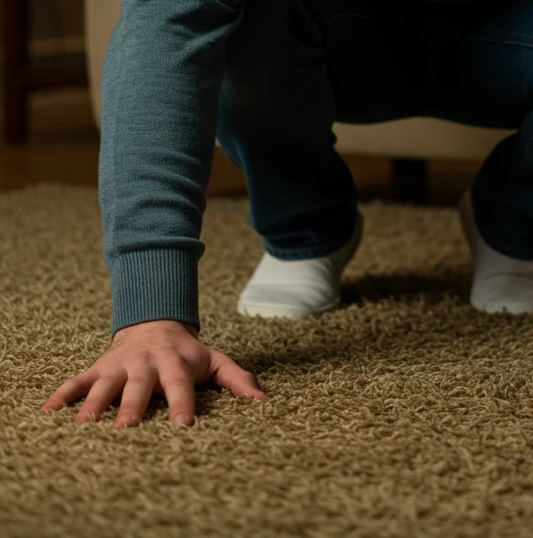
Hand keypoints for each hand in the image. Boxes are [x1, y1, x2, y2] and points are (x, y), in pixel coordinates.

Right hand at [39, 320, 269, 427]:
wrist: (155, 321)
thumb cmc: (187, 352)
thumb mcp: (215, 360)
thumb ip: (238, 380)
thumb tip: (263, 403)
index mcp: (175, 364)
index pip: (181, 386)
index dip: (182, 404)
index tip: (183, 426)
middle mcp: (145, 363)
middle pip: (139, 387)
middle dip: (132, 407)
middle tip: (126, 431)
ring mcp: (119, 365)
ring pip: (104, 384)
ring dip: (93, 404)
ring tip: (83, 427)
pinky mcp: (98, 367)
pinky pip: (77, 381)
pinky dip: (62, 395)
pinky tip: (47, 412)